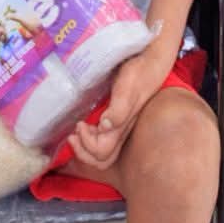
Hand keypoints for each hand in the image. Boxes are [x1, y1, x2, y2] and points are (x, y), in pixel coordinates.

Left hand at [69, 47, 173, 170]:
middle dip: (82, 151)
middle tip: (72, 134)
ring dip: (84, 145)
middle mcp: (120, 132)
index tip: (80, 124)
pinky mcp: (117, 117)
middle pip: (101, 159)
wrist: (151, 63)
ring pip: (101, 151)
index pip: (101, 153)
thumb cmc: (139, 74)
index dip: (86, 144)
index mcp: (121, 128)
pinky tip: (85, 122)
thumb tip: (105, 126)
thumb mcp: (127, 89)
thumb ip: (119, 110)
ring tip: (76, 130)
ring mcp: (119, 126)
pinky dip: (88, 136)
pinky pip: (101, 137)